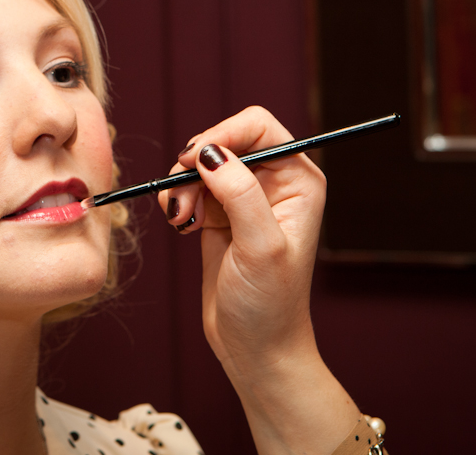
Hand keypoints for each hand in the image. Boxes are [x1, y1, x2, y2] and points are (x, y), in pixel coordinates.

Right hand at [158, 106, 356, 454]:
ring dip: (181, 185)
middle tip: (180, 195)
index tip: (193, 158)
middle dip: (196, 163)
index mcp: (299, 180)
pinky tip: (180, 224)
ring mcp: (245, 197)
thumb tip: (209, 153)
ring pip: (202, 163)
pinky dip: (176, 199)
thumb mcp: (260, 246)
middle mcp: (275, 182)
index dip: (223, 134)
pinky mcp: (219, 214)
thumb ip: (240, 193)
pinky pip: (189, 187)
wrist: (254, 348)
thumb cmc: (271, 304)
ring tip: (179, 219)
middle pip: (225, 140)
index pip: (259, 127)